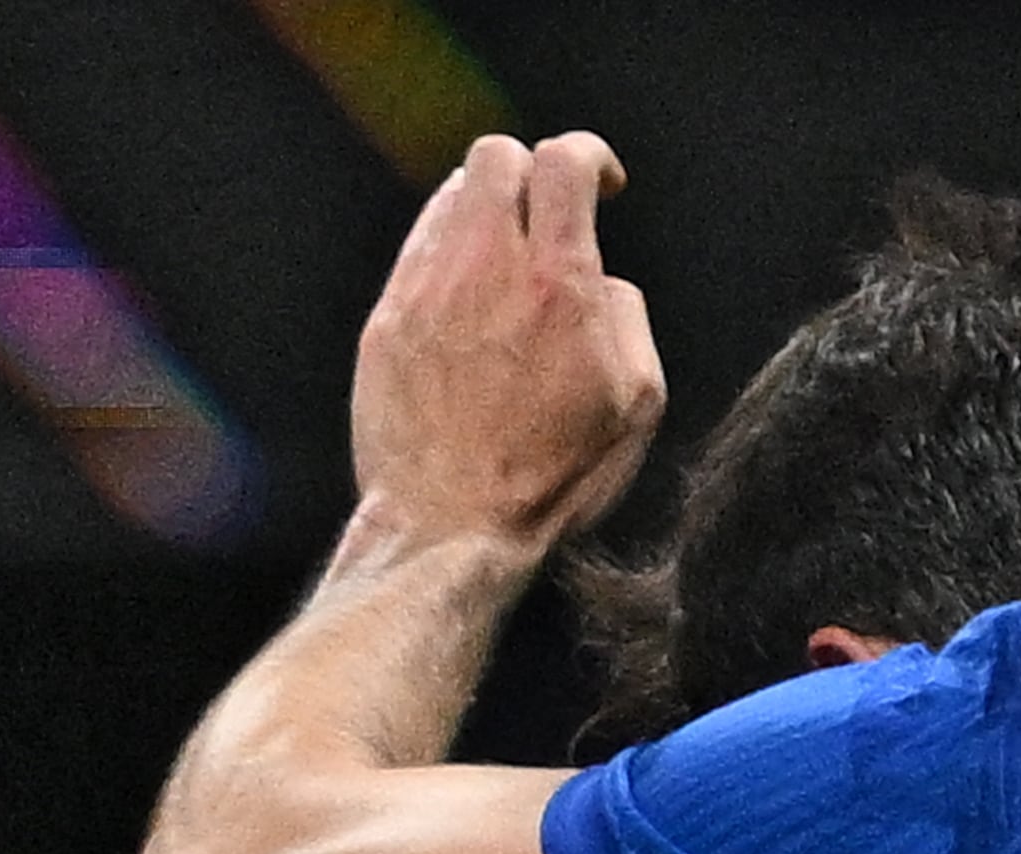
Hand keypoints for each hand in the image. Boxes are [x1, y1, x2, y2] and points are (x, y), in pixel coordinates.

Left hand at [350, 133, 664, 558]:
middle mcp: (486, 271)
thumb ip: (628, 317)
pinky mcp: (385, 324)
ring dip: (485, 210)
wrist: (449, 529)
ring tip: (504, 258)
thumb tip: (604, 284)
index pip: (565, 161)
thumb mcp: (636, 403)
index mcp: (558, 283)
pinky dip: (445, 257)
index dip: (590, 156)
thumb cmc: (550, 479)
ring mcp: (426, 293)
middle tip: (547, 210)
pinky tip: (463, 299)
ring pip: (450, 199)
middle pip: (496, 157)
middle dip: (530, 170)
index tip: (602, 184)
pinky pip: (416, 254)